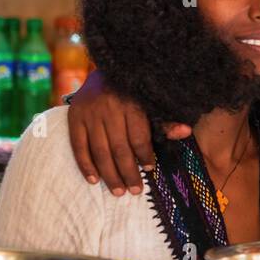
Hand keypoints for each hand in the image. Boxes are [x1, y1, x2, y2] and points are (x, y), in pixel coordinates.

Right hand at [66, 70, 191, 195]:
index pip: (138, 136)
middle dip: (128, 172)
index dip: (145, 155)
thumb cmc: (133, 91)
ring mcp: (90, 113)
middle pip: (119, 148)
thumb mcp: (150, 102)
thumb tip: (185, 132)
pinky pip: (78, 146)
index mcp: (131, 103)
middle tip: (135, 191)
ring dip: (109, 174)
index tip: (150, 169)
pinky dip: (85, 165)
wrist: (105, 68)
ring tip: (118, 191)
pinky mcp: (74, 117)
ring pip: (100, 150)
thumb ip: (165, 120)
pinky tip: (94, 180)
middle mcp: (109, 108)